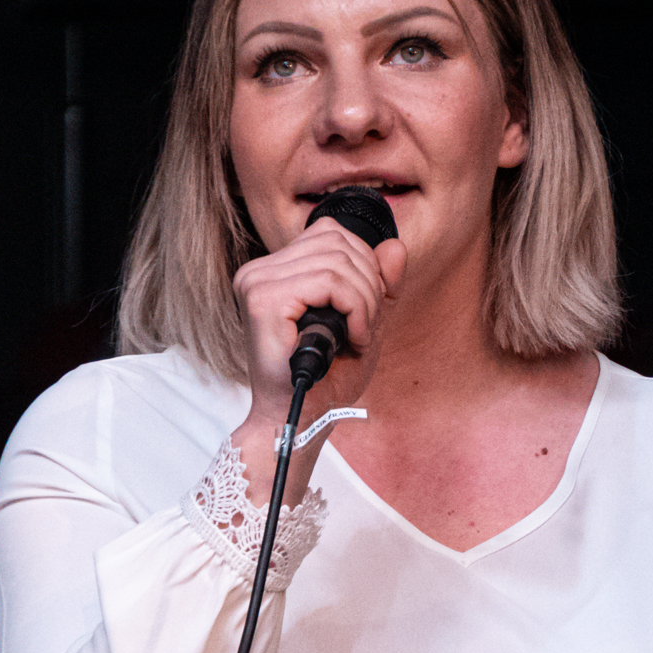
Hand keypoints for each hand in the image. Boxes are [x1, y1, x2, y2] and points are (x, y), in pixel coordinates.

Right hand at [229, 221, 406, 503]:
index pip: (330, 233)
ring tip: (360, 336)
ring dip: (365, 302)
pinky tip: (354, 338)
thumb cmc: (326, 378)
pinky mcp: (264, 301)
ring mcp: (257, 283)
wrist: (301, 419)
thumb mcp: (364, 322)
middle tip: (367, 328)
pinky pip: (329, 282)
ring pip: (337, 263)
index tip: (368, 310)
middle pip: (337, 242)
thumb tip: (395, 246)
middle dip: (369, 285)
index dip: (364, 264)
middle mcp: (258, 271)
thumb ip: (380, 285)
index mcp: (274, 271)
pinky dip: (355, 309)